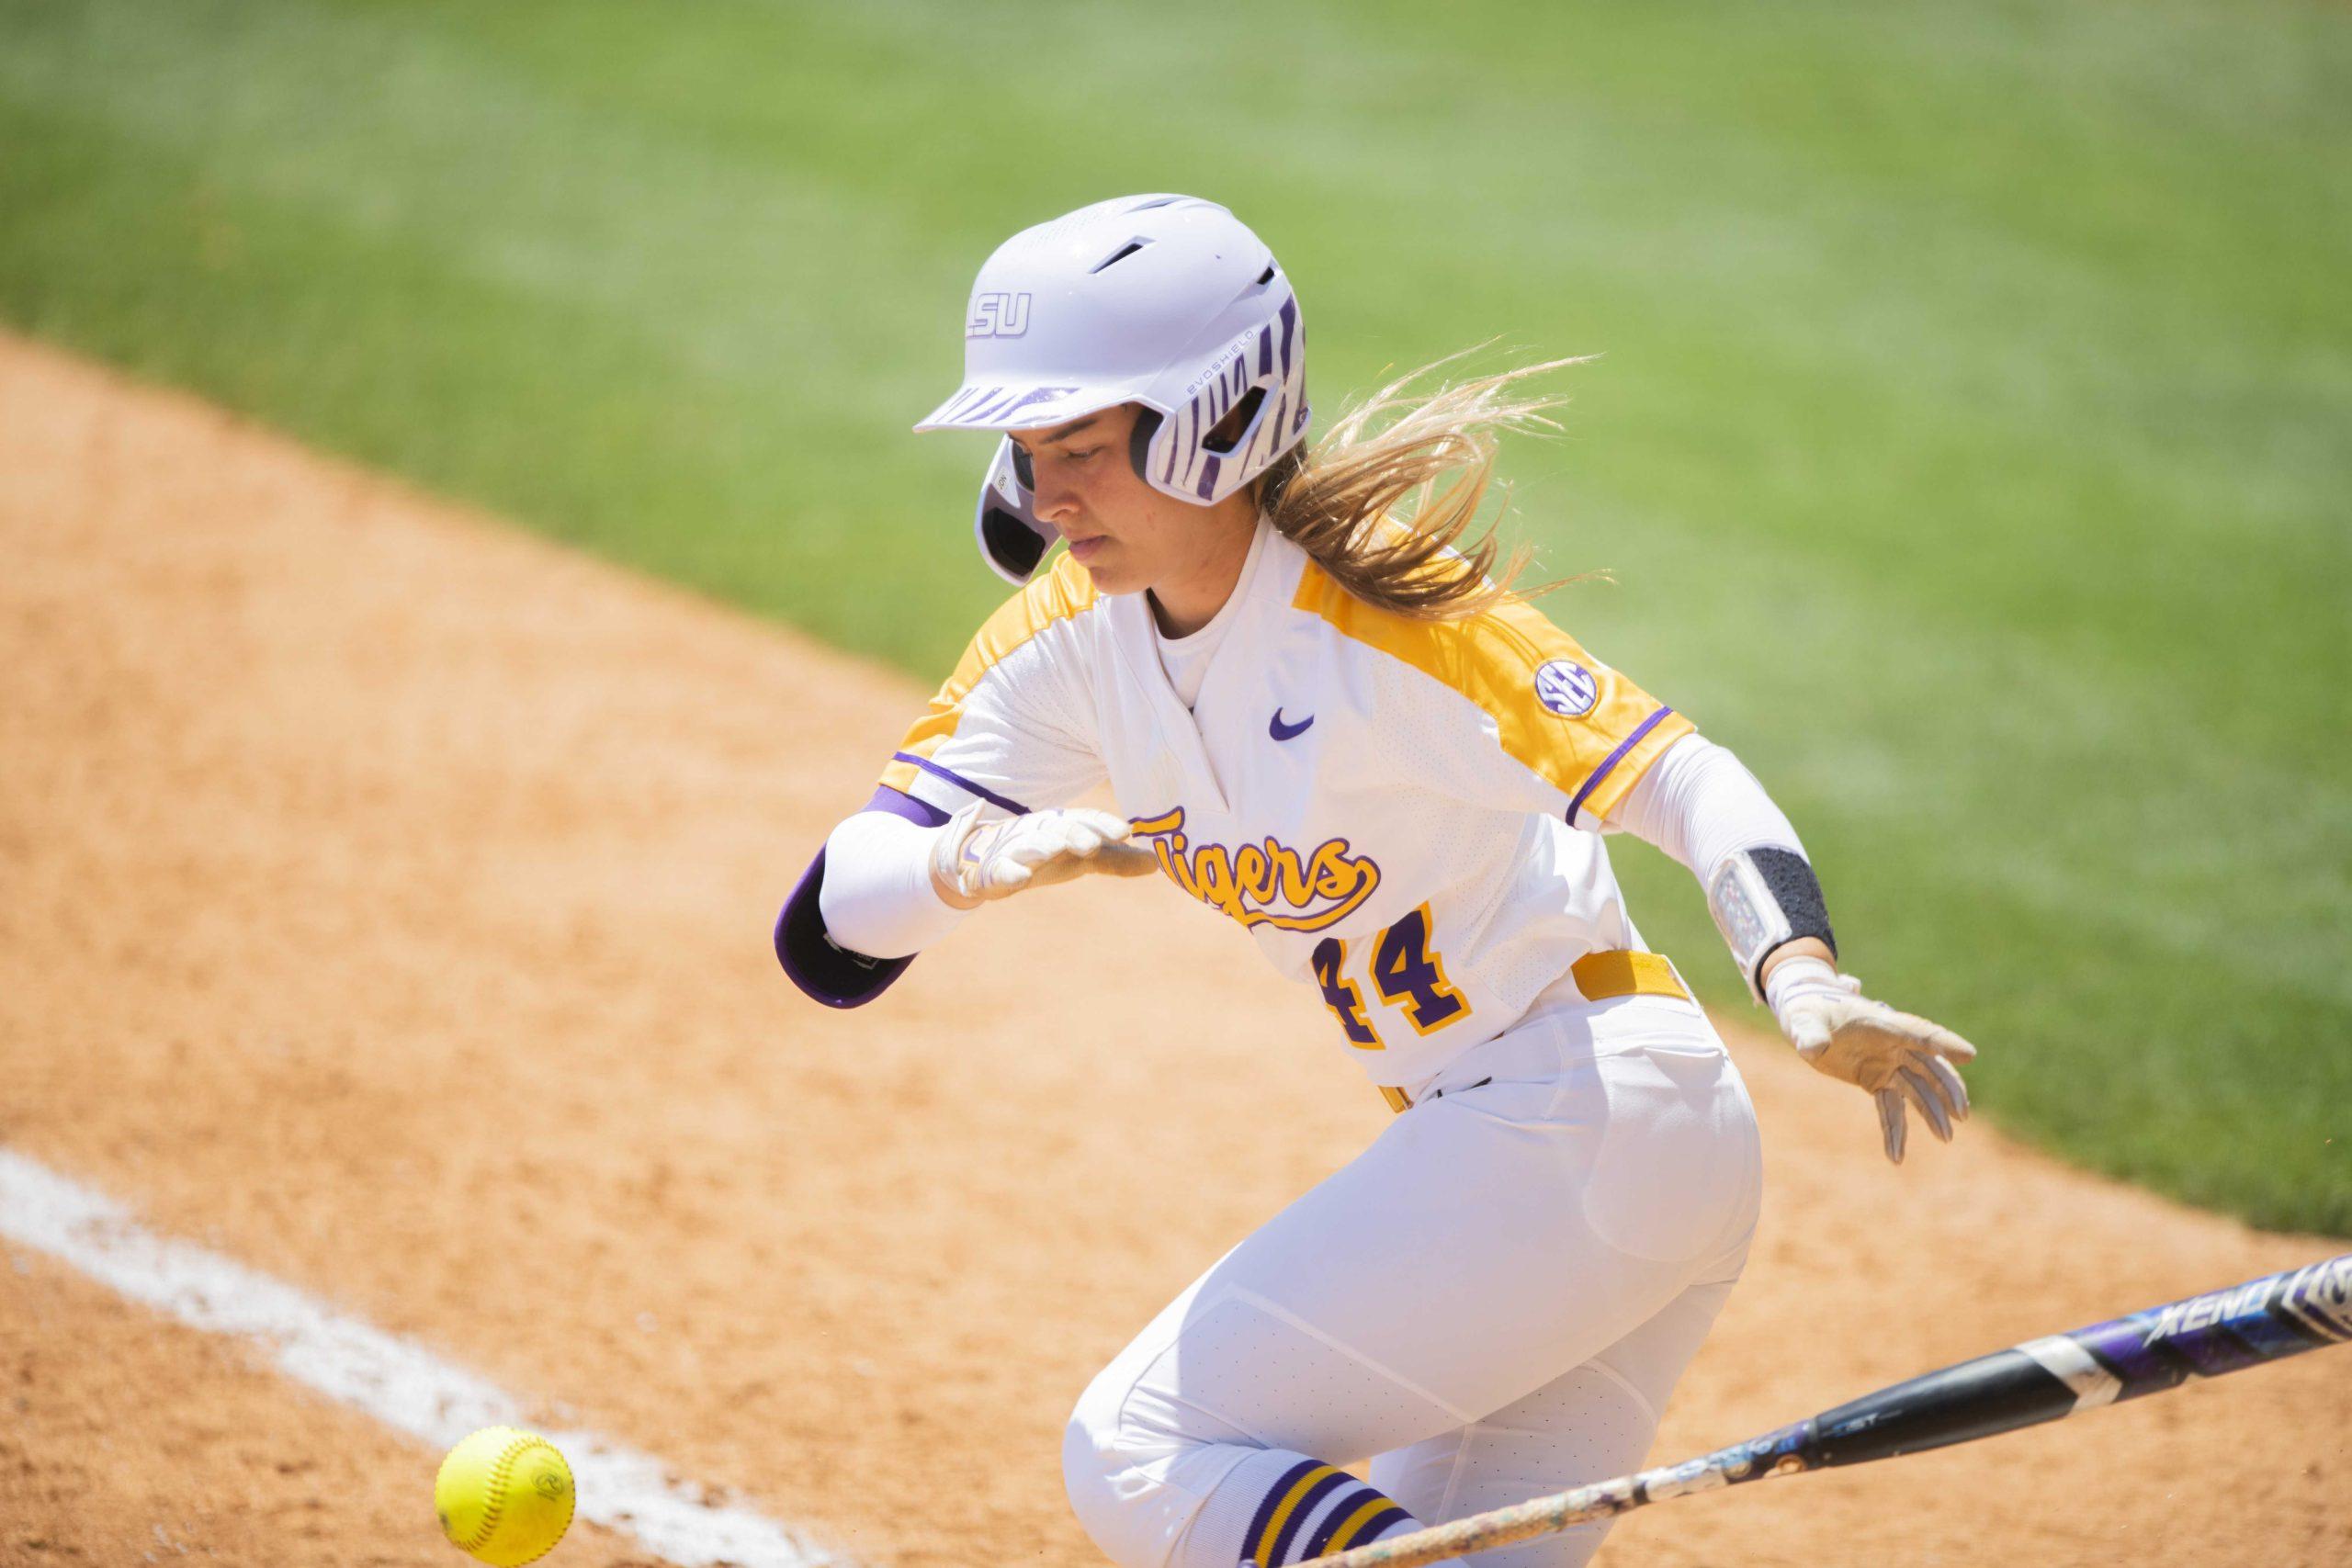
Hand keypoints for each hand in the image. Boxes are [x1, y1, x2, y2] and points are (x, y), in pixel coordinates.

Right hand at [930, 804, 1160, 907]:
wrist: (980, 859)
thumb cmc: (1044, 855)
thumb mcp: (1081, 858)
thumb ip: (1116, 862)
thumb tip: (1159, 864)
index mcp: (1064, 826)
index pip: (1086, 820)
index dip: (1104, 824)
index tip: (1127, 830)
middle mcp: (1042, 832)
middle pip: (1061, 830)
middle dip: (1077, 834)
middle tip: (1096, 843)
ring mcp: (1016, 849)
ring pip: (1032, 845)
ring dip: (1045, 846)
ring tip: (1057, 849)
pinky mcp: (994, 870)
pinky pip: (1002, 870)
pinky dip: (1011, 873)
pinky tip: (1021, 879)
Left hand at [1765, 956, 1975, 1163]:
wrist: (1807, 1020)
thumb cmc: (1809, 1012)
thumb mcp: (1804, 1020)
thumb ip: (1809, 1034)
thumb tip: (1814, 1048)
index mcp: (1882, 1023)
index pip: (1919, 1031)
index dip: (1944, 1042)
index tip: (1969, 1054)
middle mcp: (1893, 1045)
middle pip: (1930, 1066)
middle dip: (1947, 1089)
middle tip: (1961, 1114)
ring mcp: (1887, 1064)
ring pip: (1918, 1091)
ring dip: (1932, 1113)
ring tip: (1945, 1138)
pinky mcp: (1877, 1081)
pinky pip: (1891, 1108)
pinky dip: (1895, 1130)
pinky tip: (1896, 1156)